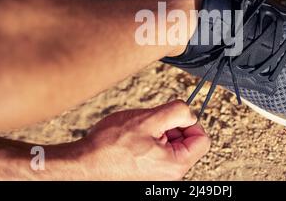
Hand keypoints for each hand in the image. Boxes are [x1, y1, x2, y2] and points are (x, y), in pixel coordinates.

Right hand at [79, 100, 210, 179]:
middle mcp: (170, 174)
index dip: (191, 121)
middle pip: (186, 141)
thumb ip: (177, 112)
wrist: (83, 163)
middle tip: (151, 122)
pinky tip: (133, 138)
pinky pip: (157, 151)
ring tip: (138, 131)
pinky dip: (149, 139)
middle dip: (172, 126)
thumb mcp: (148, 119)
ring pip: (170, 144)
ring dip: (158, 131)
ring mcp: (158, 175)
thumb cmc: (110, 146)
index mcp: (176, 165)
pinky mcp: (146, 172)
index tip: (175, 115)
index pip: (202, 139)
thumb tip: (190, 111)